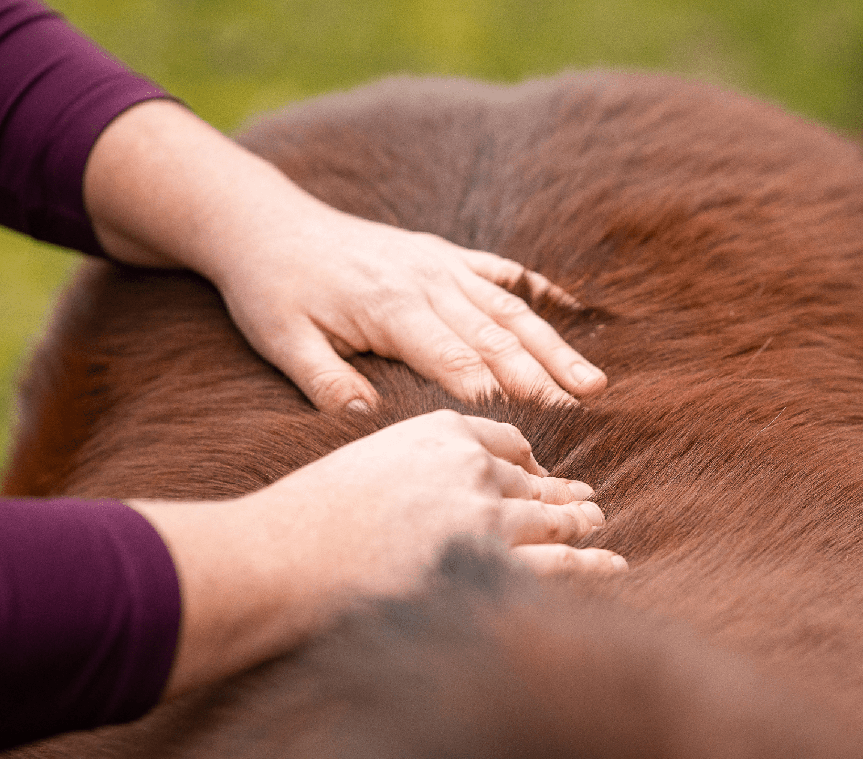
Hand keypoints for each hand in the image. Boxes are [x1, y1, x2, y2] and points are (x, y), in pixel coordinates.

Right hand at [130, 411, 625, 697]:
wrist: (282, 558)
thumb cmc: (307, 517)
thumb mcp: (366, 464)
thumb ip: (413, 468)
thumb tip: (433, 496)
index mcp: (443, 432)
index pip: (506, 442)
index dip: (528, 462)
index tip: (538, 475)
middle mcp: (475, 467)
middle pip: (538, 482)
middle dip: (565, 495)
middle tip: (588, 504)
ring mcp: (488, 517)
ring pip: (556, 520)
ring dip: (583, 525)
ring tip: (600, 530)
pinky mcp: (492, 567)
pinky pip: (558, 565)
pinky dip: (590, 565)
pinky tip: (612, 564)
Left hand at [219, 207, 607, 409]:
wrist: (268, 224)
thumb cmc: (273, 290)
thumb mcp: (282, 340)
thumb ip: (325, 381)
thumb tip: (366, 421)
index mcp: (390, 306)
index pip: (455, 359)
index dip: (496, 395)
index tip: (533, 429)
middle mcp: (427, 280)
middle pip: (496, 335)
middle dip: (543, 376)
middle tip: (582, 411)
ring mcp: (440, 263)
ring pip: (510, 309)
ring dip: (554, 346)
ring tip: (595, 382)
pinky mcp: (443, 254)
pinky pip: (501, 272)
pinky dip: (538, 293)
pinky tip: (574, 312)